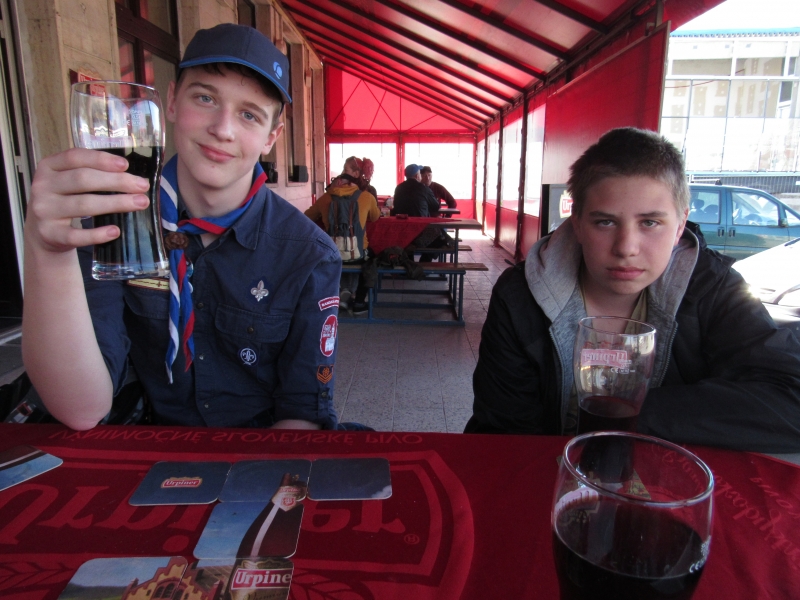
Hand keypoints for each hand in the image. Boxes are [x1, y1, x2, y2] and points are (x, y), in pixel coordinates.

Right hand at [26, 148, 150, 253]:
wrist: (44, 233)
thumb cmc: (65, 201)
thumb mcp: (70, 182)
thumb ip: (93, 174)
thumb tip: (133, 178)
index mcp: (49, 167)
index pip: (75, 157)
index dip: (100, 160)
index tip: (125, 165)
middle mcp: (43, 187)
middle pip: (83, 180)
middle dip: (117, 182)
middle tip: (143, 186)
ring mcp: (45, 211)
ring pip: (84, 205)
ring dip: (116, 203)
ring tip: (140, 203)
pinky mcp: (50, 234)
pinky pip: (76, 235)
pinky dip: (97, 234)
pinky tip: (115, 231)